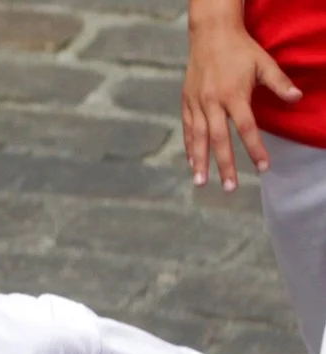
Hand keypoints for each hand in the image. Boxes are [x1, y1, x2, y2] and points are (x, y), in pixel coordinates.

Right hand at [185, 15, 299, 187]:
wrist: (211, 35)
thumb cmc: (241, 49)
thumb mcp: (264, 63)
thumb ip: (279, 84)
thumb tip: (297, 99)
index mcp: (233, 94)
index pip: (246, 128)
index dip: (255, 149)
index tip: (263, 167)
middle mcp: (212, 102)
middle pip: (219, 140)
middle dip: (224, 165)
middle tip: (230, 188)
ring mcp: (197, 103)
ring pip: (198, 138)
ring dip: (200, 162)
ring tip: (201, 183)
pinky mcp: (186, 102)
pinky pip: (188, 129)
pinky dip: (189, 147)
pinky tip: (191, 162)